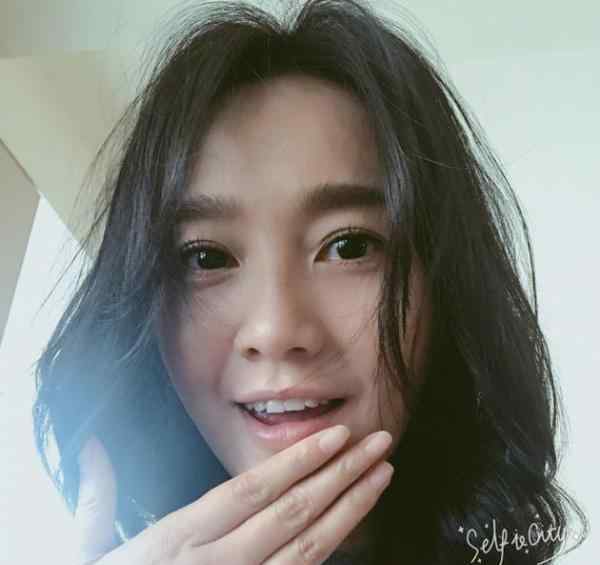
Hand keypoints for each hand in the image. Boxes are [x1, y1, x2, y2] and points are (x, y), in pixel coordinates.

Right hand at [75, 425, 393, 564]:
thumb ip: (97, 498)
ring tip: (383, 475)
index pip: (252, 489)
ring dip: (351, 508)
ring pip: (309, 547)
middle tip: (379, 442)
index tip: (336, 436)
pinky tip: (356, 521)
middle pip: (293, 512)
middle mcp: (216, 562)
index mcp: (179, 537)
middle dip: (341, 473)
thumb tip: (92, 446)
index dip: (298, 460)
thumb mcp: (88, 550)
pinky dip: (333, 547)